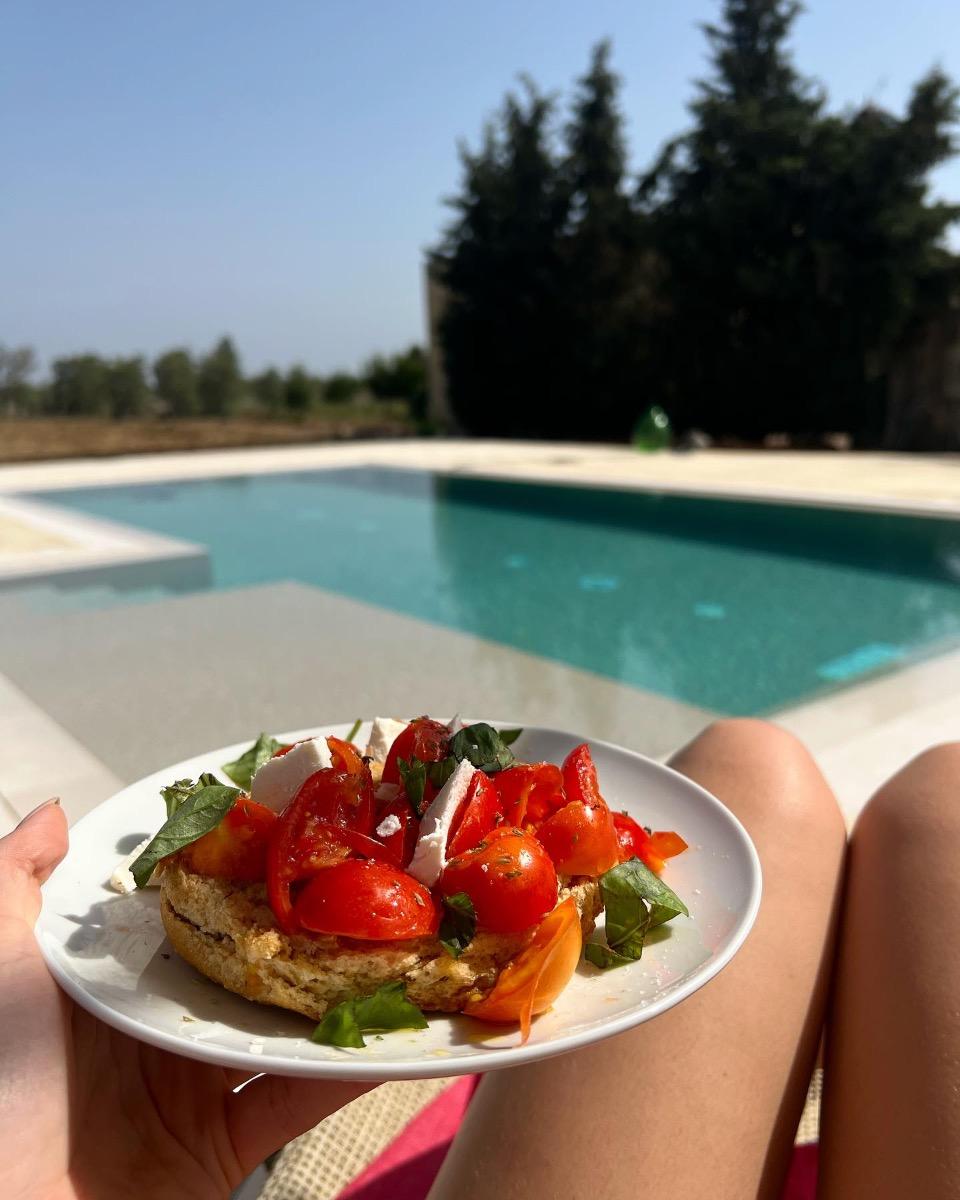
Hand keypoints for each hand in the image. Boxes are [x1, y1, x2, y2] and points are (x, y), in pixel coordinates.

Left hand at [0, 801, 370, 1199]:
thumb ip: (12, 883)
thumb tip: (56, 812)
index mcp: (110, 979)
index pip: (187, 909)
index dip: (239, 869)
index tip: (294, 828)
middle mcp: (157, 1024)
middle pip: (248, 963)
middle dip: (306, 925)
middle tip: (367, 881)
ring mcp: (190, 1086)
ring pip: (282, 1027)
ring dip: (338, 994)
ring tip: (394, 948)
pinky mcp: (218, 1147)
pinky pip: (293, 1102)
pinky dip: (345, 1074)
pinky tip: (388, 1038)